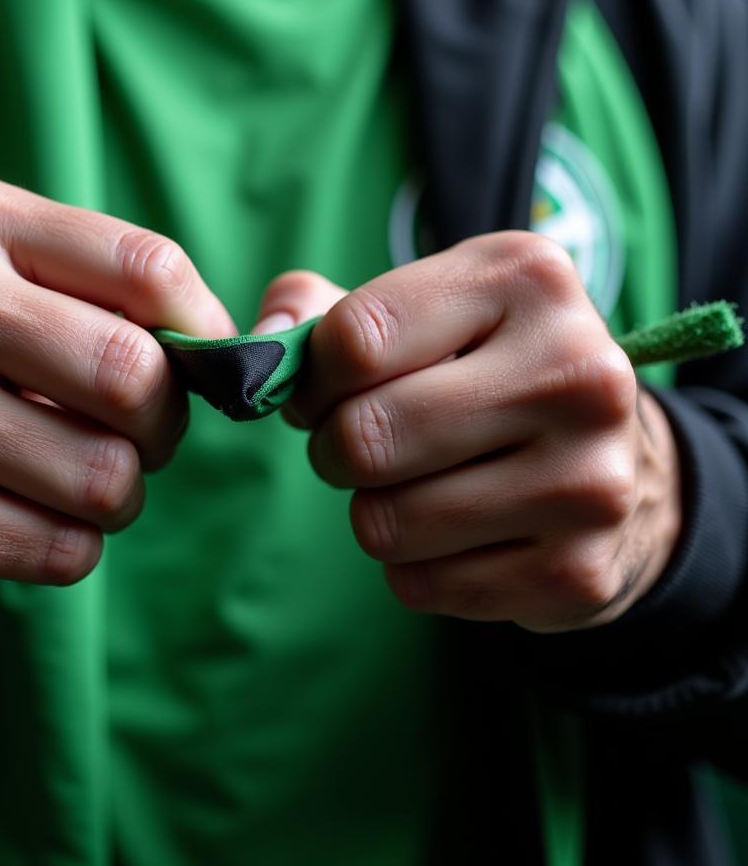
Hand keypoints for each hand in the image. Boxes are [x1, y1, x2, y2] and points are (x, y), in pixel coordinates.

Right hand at [0, 172, 234, 614]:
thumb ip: (103, 295)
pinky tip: (19, 522)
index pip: (147, 266)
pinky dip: (70, 547)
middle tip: (134, 436)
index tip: (202, 359)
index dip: (203, 326)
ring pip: (109, 476)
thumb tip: (226, 352)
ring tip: (68, 480)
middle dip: (163, 425)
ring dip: (116, 496)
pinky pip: (65, 549)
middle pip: (137, 376)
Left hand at [253, 232, 682, 632]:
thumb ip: (318, 311)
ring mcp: (590, 479)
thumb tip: (257, 349)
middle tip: (358, 445)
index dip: (310, 378)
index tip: (321, 390)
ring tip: (415, 485)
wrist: (607, 462)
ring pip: (385, 523)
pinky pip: (421, 585)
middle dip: (334, 449)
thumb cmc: (479, 373)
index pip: (356, 338)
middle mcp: (578, 372)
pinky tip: (458, 534)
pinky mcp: (579, 570)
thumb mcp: (414, 311)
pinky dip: (413, 567)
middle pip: (365, 437)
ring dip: (373, 512)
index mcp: (527, 279)